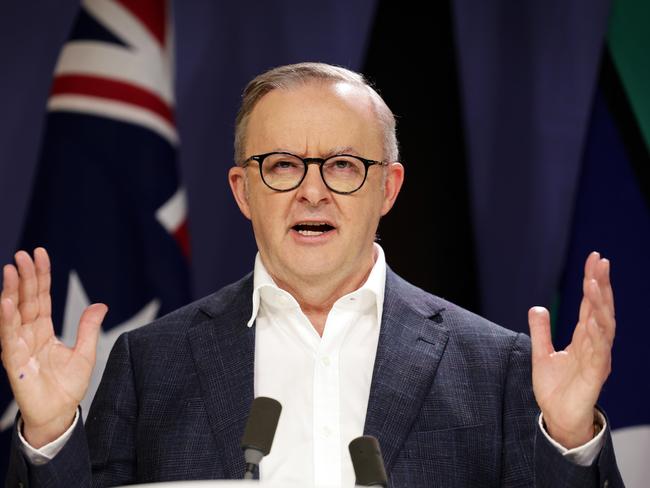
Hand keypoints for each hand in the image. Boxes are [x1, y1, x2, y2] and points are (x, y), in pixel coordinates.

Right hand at [0, 248, 107, 447]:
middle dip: (25, 277)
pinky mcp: (14, 362)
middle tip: (23, 254)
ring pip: (13, 314)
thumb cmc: (67, 386)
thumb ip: (89, 328)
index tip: (39, 254)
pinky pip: (8, 338)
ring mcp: (19, 346)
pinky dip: (6, 320)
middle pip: (26, 300)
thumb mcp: (86, 353)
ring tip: (11, 269)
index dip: (41, 276)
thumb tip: (100, 305)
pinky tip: (6, 302)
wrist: (59, 414)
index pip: (41, 297)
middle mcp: (28, 334)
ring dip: (11, 291)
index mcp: (44, 330)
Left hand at [528, 252, 614, 447]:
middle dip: (601, 285)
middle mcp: (594, 345)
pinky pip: (600, 351)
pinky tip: (596, 318)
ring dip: (599, 304)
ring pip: (603, 326)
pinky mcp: (595, 374)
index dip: (592, 282)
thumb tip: (537, 308)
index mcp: (583, 338)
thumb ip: (541, 331)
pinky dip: (599, 333)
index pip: (589, 305)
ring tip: (594, 283)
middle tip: (600, 262)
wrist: (557, 418)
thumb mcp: (541, 354)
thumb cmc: (555, 388)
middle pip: (600, 309)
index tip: (594, 259)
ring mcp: (597, 358)